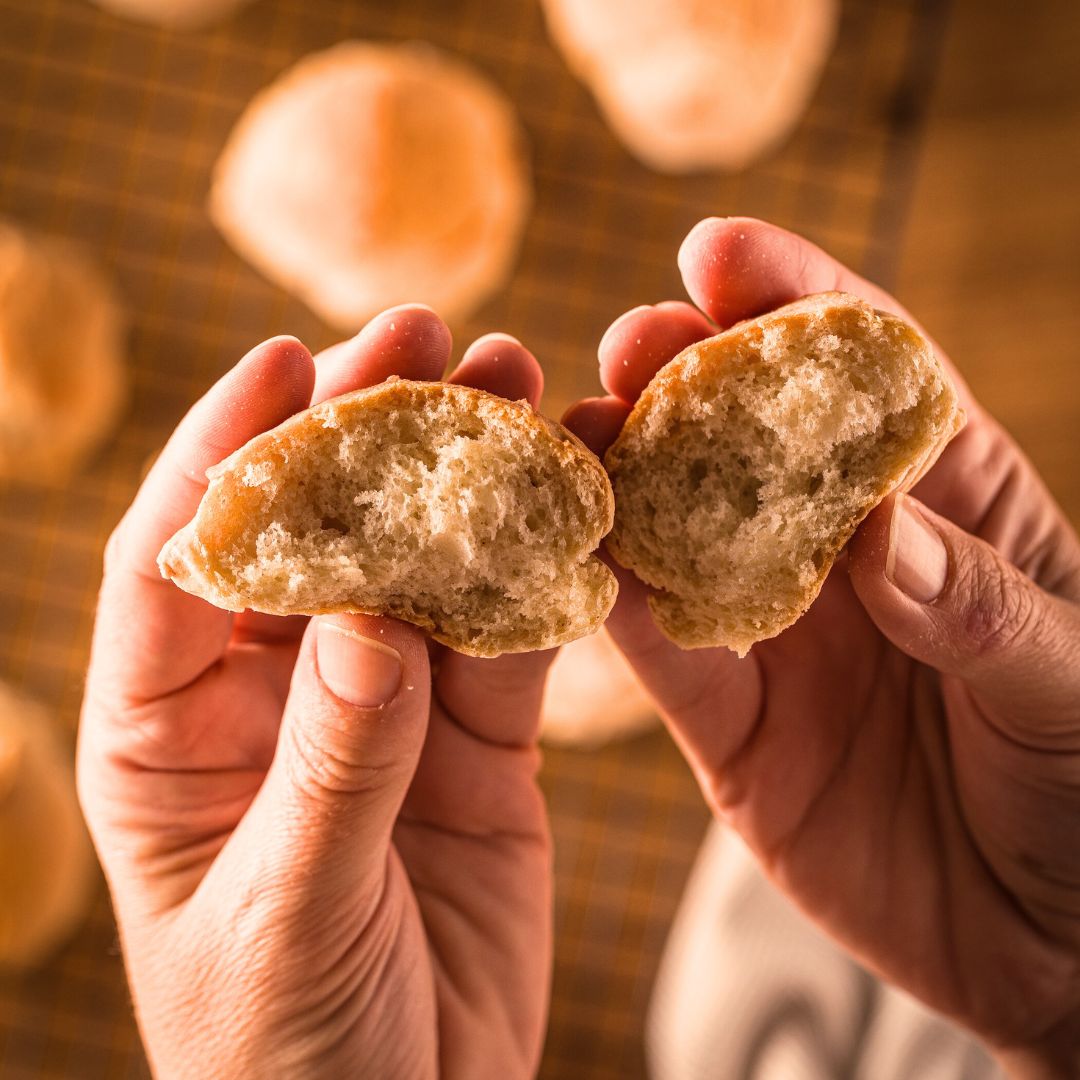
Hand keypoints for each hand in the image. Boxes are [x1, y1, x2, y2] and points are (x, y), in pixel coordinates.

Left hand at [78, 309, 553, 1079]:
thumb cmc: (293, 1055)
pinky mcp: (471, 741)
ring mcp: (381, 709)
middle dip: (361, 431)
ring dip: (467, 480)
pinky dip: (544, 575)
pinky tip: (578, 502)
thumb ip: (332, 767)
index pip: (180, 563)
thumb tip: (372, 624)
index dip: (227, 452)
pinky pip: (508, 637)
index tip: (288, 360)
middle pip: (312, 535)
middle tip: (425, 336)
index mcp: (166, 735)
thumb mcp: (288, 916)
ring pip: (422, 568)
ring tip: (517, 382)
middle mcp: (272, 698)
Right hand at [565, 218, 1079, 1078]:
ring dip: (624, 483)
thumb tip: (877, 535)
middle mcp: (845, 552)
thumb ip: (978, 606)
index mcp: (949, 504)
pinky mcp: (728, 721)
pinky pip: (661, 655)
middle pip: (752, 440)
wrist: (1046, 945)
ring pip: (682, 536)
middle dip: (689, 376)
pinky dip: (614, 610)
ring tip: (574, 437)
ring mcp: (778, 632)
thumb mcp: (1071, 687)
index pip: (872, 379)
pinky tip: (574, 565)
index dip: (797, 303)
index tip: (720, 249)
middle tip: (632, 342)